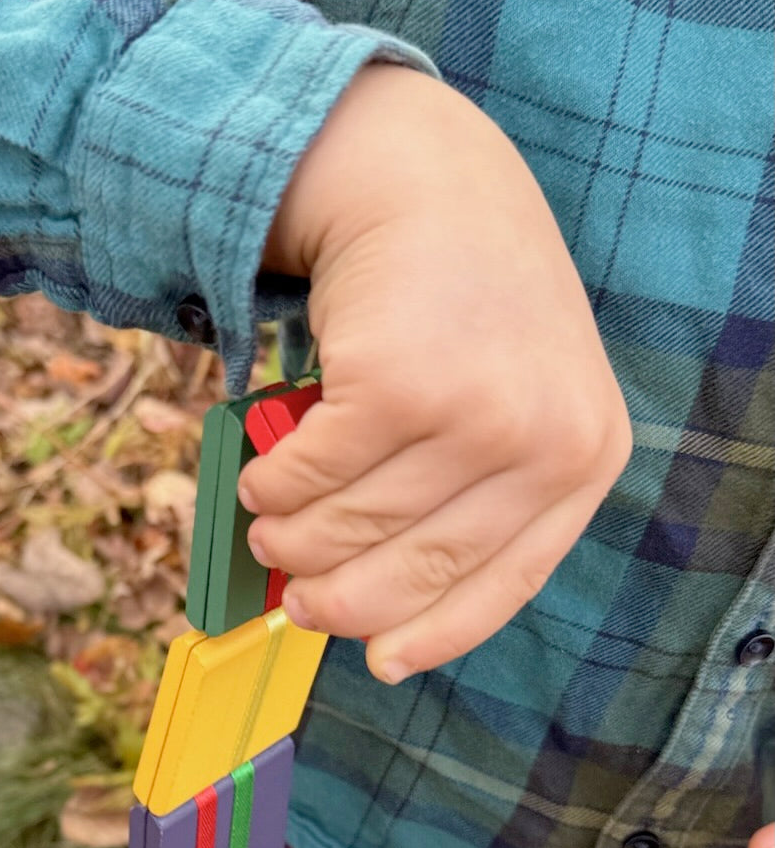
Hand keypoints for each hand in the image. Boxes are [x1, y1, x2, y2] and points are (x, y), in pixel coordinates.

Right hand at [241, 65, 631, 681]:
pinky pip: (310, 475)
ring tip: (267, 530)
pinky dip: (274, 485)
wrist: (424, 185)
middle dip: (339, 598)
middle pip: (418, 568)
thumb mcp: (502, 398)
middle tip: (295, 601)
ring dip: (292, 540)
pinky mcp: (400, 382)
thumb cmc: (455, 307)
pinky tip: (263, 476)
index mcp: (584, 457)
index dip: (435, 634)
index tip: (379, 662)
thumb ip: (464, 493)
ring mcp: (477, 411)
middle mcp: (545, 441)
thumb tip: (373, 608)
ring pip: (352, 525)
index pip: (507, 580)